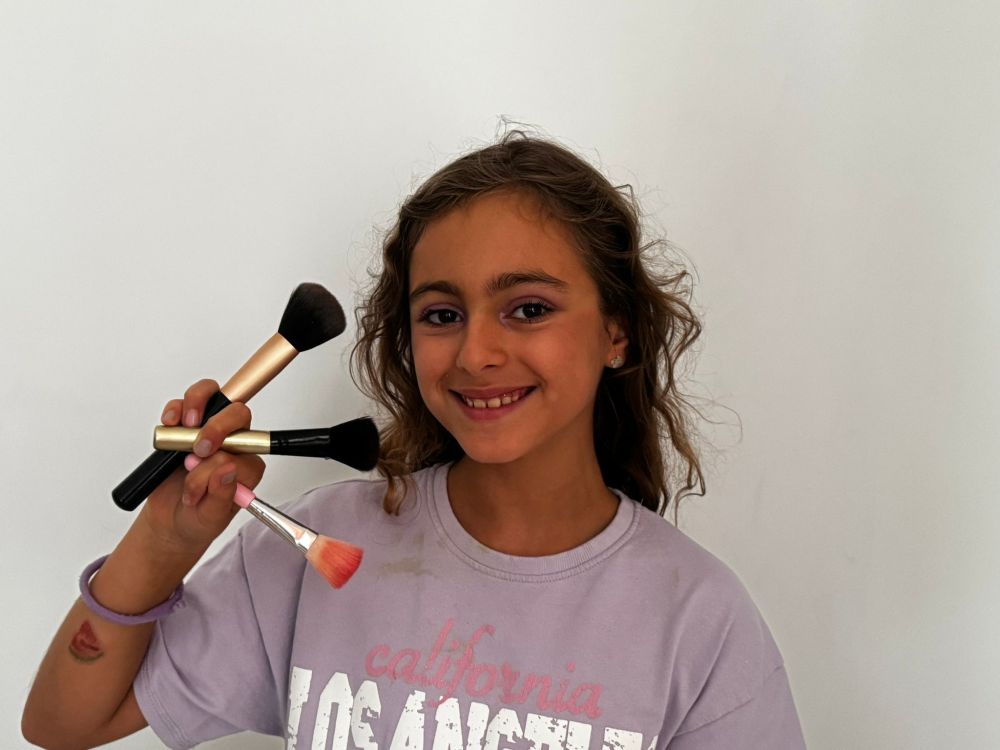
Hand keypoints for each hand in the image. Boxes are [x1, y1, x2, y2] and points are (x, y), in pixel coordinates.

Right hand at [140, 379, 264, 551]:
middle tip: (199, 447)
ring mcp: (208, 433)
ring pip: (213, 397)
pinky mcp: (184, 429)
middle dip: (218, 425)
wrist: (171, 523)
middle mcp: (232, 445)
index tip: (209, 461)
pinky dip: (175, 409)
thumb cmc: (198, 520)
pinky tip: (170, 423)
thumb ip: (222, 495)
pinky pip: (183, 405)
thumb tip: (227, 470)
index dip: (228, 450)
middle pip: (237, 413)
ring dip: (197, 405)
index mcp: (247, 466)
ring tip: (185, 427)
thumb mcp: (212, 518)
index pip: (248, 444)